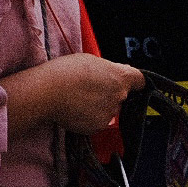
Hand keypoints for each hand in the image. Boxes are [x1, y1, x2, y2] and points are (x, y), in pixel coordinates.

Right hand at [1, 53, 144, 136]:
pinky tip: (76, 109)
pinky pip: (98, 121)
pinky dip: (89, 117)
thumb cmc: (66, 72)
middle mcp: (119, 97)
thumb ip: (110, 68)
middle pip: (121, 95)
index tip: (130, 82)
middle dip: (110, 92)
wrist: (47, 92)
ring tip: (79, 98)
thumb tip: (120, 71)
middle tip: (90, 88)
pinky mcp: (97, 126)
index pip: (140, 80)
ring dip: (99, 105)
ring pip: (109, 109)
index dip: (135, 81)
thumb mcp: (91, 60)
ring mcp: (109, 113)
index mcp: (121, 78)